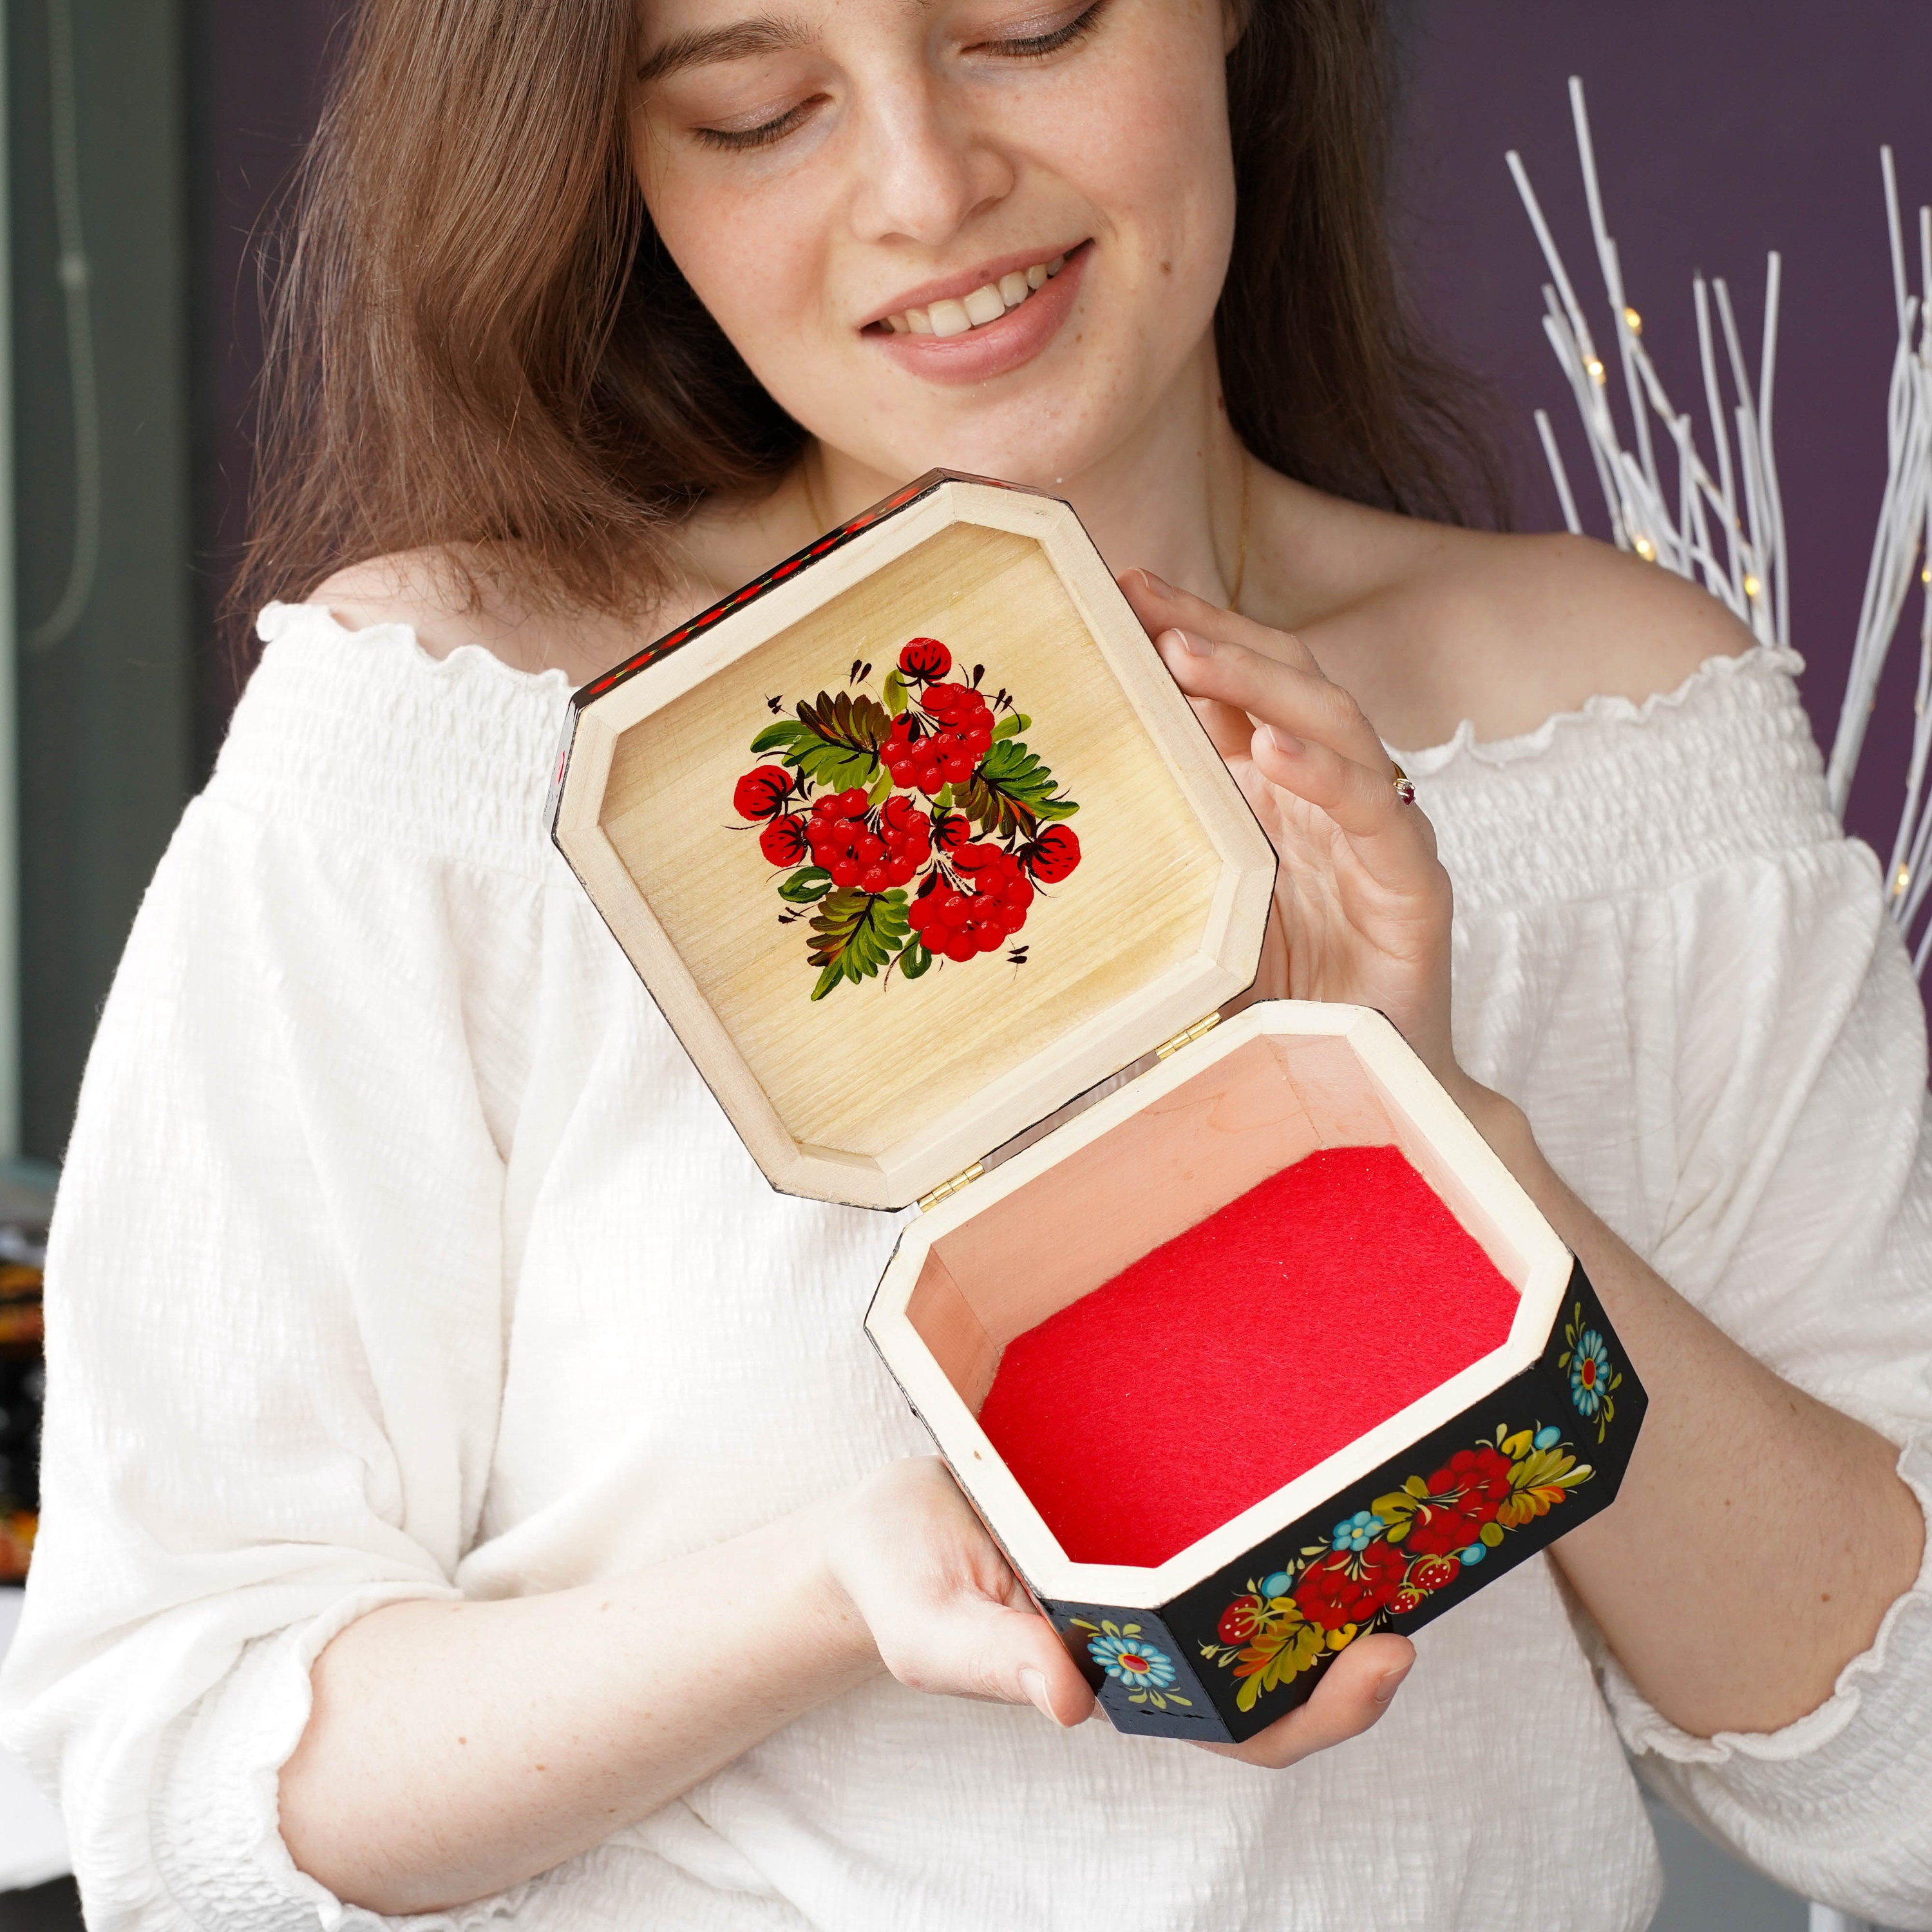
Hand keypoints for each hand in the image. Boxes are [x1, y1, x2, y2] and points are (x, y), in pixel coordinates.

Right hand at [825, 1459, 1414, 1764]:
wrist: (874, 1519)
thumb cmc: (897, 1578)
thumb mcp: (929, 1624)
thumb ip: (992, 1661)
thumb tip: (1070, 1703)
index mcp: (1116, 1677)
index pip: (1239, 1724)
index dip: (1320, 1709)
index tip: (1384, 1655)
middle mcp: (1153, 1636)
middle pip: (1278, 1673)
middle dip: (1354, 1656)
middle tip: (1415, 1600)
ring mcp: (1153, 1574)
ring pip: (1266, 1601)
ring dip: (1336, 1582)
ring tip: (1401, 1530)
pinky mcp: (1142, 1512)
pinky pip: (1226, 1530)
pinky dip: (1281, 1520)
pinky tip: (1321, 1477)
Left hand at [1120, 570, 1457, 1085]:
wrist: (1356, 1103)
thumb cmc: (1264, 1019)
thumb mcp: (1179, 932)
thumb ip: (1135, 881)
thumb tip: (1013, 870)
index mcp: (1270, 803)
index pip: (1228, 696)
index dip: (1180, 637)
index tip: (1112, 592)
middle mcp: (1325, 803)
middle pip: (1282, 682)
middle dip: (1213, 632)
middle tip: (1141, 596)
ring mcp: (1374, 838)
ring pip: (1334, 722)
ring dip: (1258, 681)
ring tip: (1186, 653)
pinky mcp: (1415, 888)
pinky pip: (1374, 813)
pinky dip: (1325, 774)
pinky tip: (1272, 752)